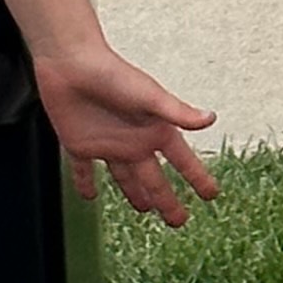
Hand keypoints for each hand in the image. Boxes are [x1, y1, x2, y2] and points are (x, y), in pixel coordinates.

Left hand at [35, 38, 219, 226]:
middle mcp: (134, 141)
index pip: (182, 161)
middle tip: (179, 220)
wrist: (71, 63)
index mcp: (154, 131)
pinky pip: (84, 171)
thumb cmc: (113, 74)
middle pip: (155, 179)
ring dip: (135, 194)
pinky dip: (85, 184)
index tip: (212, 194)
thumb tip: (211, 118)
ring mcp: (108, 144)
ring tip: (144, 208)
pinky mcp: (80, 145)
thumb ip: (177, 112)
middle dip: (168, 200)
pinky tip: (89, 196)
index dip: (198, 178)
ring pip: (125, 178)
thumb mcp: (149, 96)